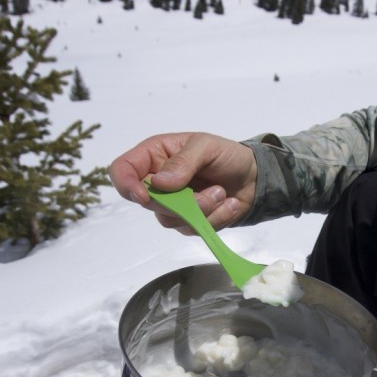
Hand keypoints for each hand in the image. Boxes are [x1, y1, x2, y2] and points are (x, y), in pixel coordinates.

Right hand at [109, 132, 257, 233]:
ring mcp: (172, 204)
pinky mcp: (188, 221)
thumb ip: (183, 162)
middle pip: (147, 202)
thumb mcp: (207, 147)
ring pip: (170, 220)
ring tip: (223, 193)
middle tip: (213, 190)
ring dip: (203, 210)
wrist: (254, 177)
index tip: (145, 195)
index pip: (122, 169)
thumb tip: (158, 183)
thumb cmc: (227, 155)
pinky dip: (215, 219)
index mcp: (154, 155)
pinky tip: (230, 204)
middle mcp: (158, 182)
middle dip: (181, 201)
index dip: (126, 184)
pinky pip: (192, 229)